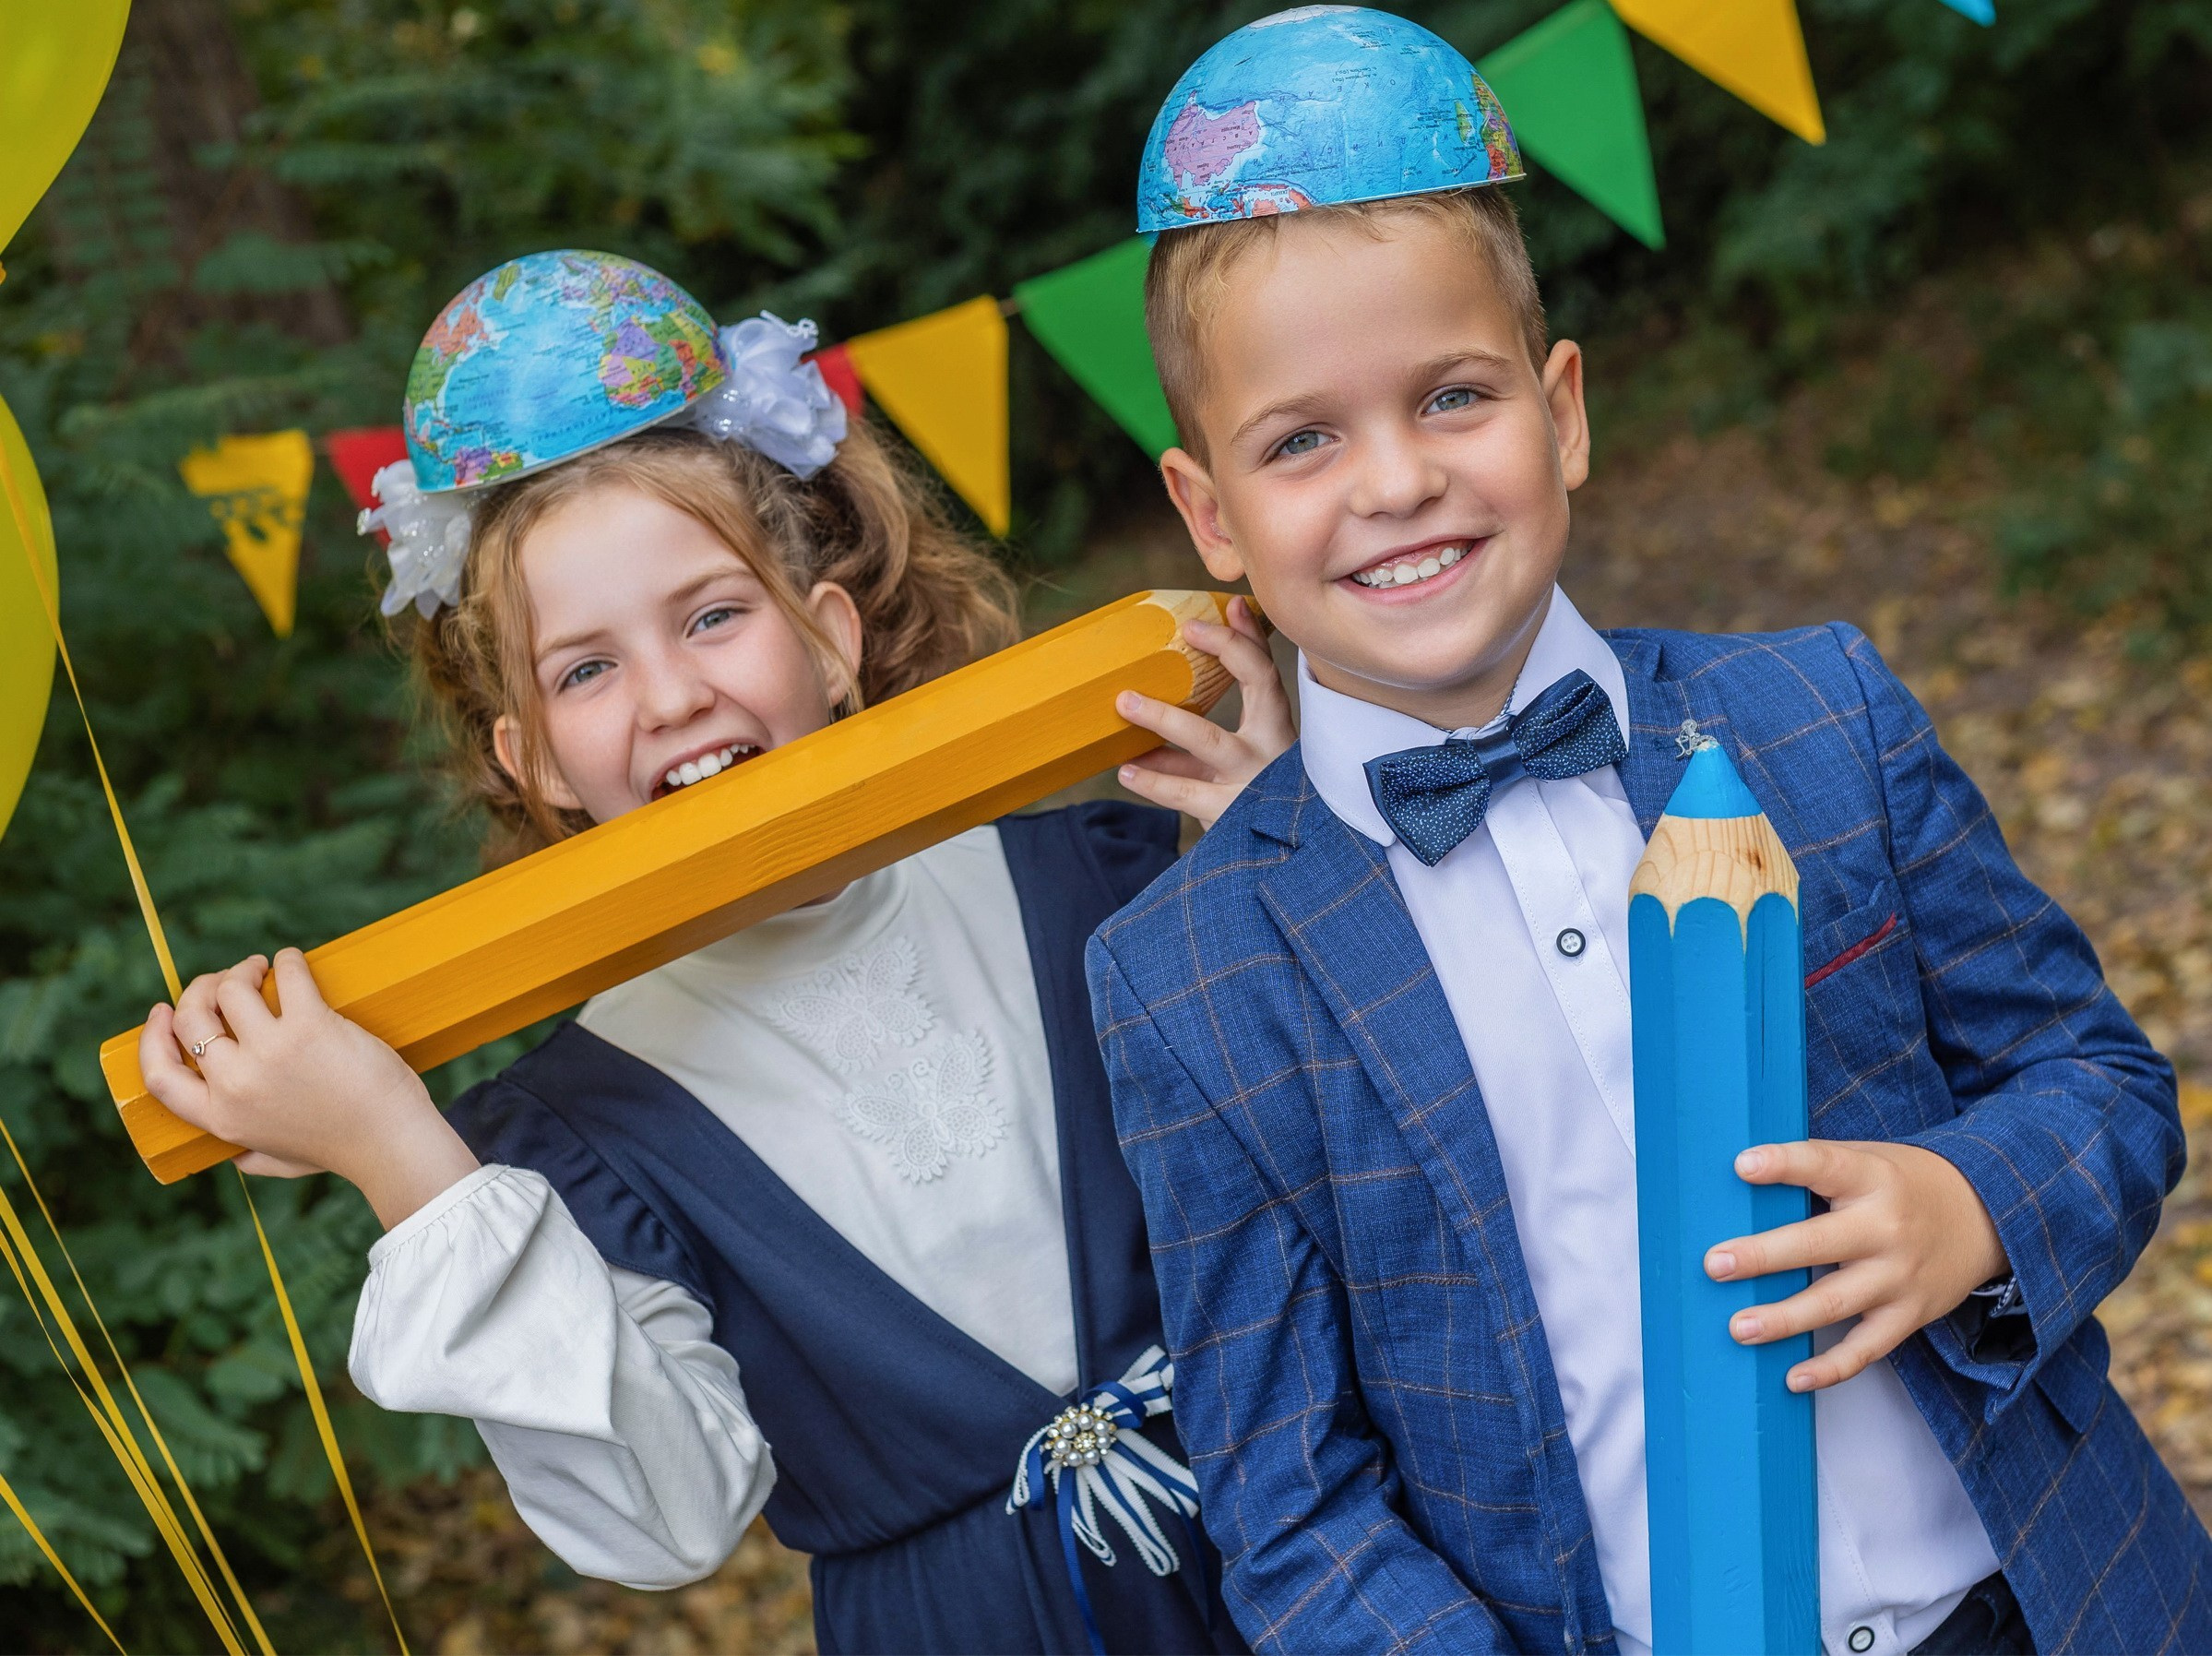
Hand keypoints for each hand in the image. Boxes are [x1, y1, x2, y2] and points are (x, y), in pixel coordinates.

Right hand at [139, 949, 477, 1228]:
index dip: (151, 1038)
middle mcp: (236, 1084)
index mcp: (222, 1117)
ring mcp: (270, 1052)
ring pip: (231, 990)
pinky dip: (286, 960)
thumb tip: (229, 1155)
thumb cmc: (341, 1149)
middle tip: (224, 979)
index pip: (159, 1076)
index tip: (161, 1011)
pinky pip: (286, 976)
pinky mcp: (310, 1026)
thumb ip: (248, 1157)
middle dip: (199, 990)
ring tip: (259, 966)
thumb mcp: (277, 1163)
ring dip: (241, 969)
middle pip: (191, 1020)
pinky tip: (291, 960)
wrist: (390, 1142)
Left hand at [1115, 597, 1293, 829]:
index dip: (1245, 639)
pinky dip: (1153, 781)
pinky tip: (1126, 771)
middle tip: (1188, 630)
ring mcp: (1255, 781)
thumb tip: (1145, 706)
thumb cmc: (1244, 802)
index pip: (1268, 672)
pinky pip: (1185, 792)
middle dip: (1229, 650)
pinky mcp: (1232, 814)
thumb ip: (1199, 739)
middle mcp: (1273, 750)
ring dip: (1164, 717)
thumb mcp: (1226, 767)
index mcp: (1276, 731)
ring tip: (1125, 702)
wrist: (1282, 859)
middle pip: (1260, 686)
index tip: (1221, 611)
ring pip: (1209, 739)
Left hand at [1704, 1139, 2007, 1391]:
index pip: (1824, 1165)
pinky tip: (1793, 1378)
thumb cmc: (1904, 1185)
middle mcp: (1886, 1229)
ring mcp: (1899, 1277)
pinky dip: (1831, 1368)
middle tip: (1716, 1265)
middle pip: (1819, 1243)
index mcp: (1872, 1178)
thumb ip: (1816, 1165)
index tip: (1742, 1166)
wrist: (1987, 1216)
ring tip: (1739, 1328)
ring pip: (1835, 1302)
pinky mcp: (1909, 1315)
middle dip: (1764, 1256)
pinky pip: (1866, 1348)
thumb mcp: (1869, 1159)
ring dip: (1784, 1319)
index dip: (1783, 1164)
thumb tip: (1740, 1172)